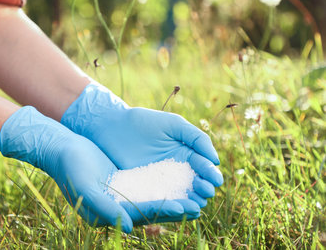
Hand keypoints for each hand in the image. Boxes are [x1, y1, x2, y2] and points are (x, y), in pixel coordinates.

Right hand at [0, 106, 196, 231]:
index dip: (163, 211)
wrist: (63, 149)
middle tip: (199, 206)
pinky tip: (179, 181)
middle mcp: (116, 209)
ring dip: (173, 198)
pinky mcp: (124, 182)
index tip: (185, 207)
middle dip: (175, 208)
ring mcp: (121, 195)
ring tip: (196, 197)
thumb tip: (128, 225)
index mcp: (107, 215)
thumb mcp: (86, 187)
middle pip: (150, 210)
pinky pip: (147, 185)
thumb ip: (105, 208)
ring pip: (152, 198)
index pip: (140, 215)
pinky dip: (163, 185)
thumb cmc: (71, 168)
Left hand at [61, 84, 223, 208]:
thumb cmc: (143, 121)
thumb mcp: (173, 124)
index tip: (215, 179)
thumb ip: (196, 138)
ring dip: (191, 200)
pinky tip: (177, 207)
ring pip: (181, 195)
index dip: (211, 174)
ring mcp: (160, 181)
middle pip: (196, 184)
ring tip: (195, 202)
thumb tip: (215, 161)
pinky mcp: (144, 189)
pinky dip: (170, 205)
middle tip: (205, 190)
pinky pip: (160, 199)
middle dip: (204, 189)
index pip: (204, 167)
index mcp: (186, 153)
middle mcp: (176, 170)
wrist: (112, 126)